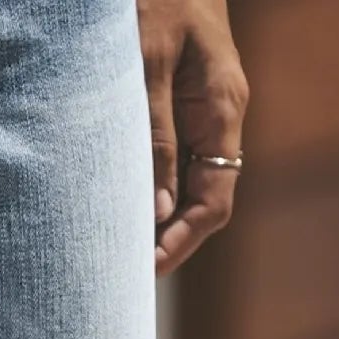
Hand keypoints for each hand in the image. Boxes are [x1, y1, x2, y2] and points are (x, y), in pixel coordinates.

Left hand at [138, 0, 248, 275]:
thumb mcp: (147, 65)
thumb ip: (154, 137)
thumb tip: (158, 211)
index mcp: (221, 109)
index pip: (211, 202)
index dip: (180, 243)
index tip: (144, 271)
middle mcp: (219, 115)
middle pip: (201, 199)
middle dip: (166, 239)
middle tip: (122, 273)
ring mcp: (204, 108)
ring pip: (186, 182)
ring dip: (156, 217)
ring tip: (118, 248)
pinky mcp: (183, 100)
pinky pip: (173, 157)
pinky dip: (150, 186)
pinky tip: (121, 204)